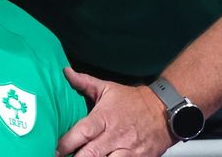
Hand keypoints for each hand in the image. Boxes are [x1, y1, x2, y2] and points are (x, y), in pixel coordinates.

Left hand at [56, 68, 172, 156]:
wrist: (165, 111)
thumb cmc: (133, 100)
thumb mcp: (107, 88)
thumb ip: (84, 82)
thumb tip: (66, 72)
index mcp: (104, 118)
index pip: (81, 133)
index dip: (65, 144)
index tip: (56, 149)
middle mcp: (115, 136)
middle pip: (90, 154)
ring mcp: (128, 151)